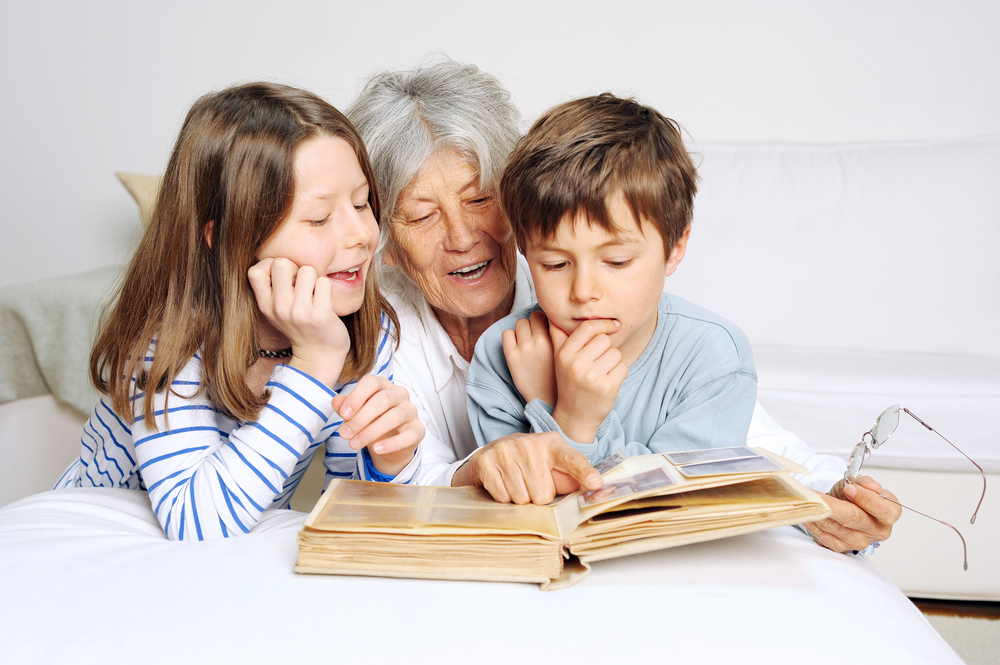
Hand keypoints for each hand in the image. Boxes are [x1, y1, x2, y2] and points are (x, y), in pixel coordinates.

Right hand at [249, 257, 348, 385]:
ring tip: (315, 295)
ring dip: (315, 279)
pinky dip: (327, 288)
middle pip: (282, 263)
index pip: (255, 271)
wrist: (319, 355)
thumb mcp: (277, 309)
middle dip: (296, 268)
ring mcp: (299, 312)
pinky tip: (325, 302)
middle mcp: (279, 308)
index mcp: (265, 305)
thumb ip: (274, 287)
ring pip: (307, 270)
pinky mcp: (320, 314)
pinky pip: (324, 282)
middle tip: (303, 284)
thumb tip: (281, 259)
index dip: (271, 266)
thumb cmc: (300, 325)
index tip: (284, 277)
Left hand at [332, 375, 423, 475]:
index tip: (343, 415)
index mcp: (383, 385)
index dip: (356, 397)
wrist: (388, 445)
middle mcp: (399, 394)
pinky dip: (391, 443)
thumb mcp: (355, 414)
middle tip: (344, 433)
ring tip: (354, 443)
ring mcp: (411, 411)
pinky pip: (408, 435)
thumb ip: (345, 406)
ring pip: (394, 417)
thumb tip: (335, 401)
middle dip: (360, 418)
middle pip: (382, 400)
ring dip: (371, 431)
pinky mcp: (418, 429)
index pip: (371, 383)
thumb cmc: (371, 422)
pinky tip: (376, 449)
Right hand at [453, 431, 602, 504]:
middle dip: (537, 497)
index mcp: (552, 444)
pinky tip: (503, 484)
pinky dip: (503, 498)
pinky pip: (503, 498)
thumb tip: (589, 493)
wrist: (491, 453)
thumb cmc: (529, 463)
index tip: (595, 484)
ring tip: (516, 483)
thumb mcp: (550, 465)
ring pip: (522, 499)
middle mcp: (529, 444)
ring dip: (519, 498)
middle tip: (530, 483)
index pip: (572, 459)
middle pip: (543, 494)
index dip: (584, 473)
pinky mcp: (487, 462)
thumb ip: (569, 479)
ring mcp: (506, 451)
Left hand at [502, 310, 556, 404]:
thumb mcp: (565, 353)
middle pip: (533, 317)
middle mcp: (539, 342)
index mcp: (555, 340)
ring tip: (527, 342)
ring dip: (522, 330)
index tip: (545, 328)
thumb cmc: (558, 375)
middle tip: (536, 336)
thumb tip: (555, 316)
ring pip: (519, 323)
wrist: (547, 398)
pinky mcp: (512, 357)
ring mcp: (524, 349)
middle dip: (534, 325)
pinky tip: (517, 346)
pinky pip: (506, 334)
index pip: (546, 315)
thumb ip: (562, 335)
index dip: (545, 321)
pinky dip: (510, 337)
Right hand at [549, 319, 626, 442]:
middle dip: (606, 349)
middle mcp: (577, 364)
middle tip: (597, 363)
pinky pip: (623, 368)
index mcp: (564, 354)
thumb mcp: (560, 360)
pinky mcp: (607, 388)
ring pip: (615, 353)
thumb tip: (555, 314)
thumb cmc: (570, 383)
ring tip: (601, 374)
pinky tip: (608, 383)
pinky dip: (619, 374)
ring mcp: (592, 377)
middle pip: (605, 340)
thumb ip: (559, 337)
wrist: (574, 416)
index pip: (588, 328)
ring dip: (613, 362)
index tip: (613, 326)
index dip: (603, 324)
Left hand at [803, 475, 901, 551]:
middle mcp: (878, 531)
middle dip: (835, 506)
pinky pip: (825, 536)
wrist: (842, 505)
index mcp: (890, 513)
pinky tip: (806, 513)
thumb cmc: (853, 494)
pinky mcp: (842, 547)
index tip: (849, 487)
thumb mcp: (860, 482)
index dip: (865, 498)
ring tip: (807, 501)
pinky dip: (813, 523)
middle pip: (856, 519)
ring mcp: (860, 542)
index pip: (884, 511)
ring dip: (819, 513)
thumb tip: (872, 487)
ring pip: (836, 527)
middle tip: (819, 496)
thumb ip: (865, 483)